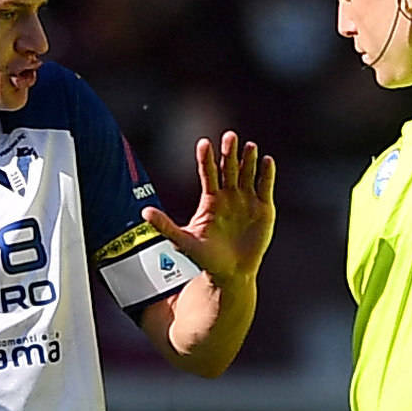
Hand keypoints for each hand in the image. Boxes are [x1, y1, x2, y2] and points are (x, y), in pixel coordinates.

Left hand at [142, 132, 278, 280]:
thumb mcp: (183, 241)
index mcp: (211, 200)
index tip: (204, 143)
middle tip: (229, 136)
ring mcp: (247, 200)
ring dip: (248, 160)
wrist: (231, 274)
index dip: (206, 159)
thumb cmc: (206, 258)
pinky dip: (267, 174)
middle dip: (229, 152)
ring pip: (248, 174)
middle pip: (229, 168)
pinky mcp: (264, 208)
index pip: (208, 173)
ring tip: (248, 145)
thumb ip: (165, 225)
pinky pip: (265, 187)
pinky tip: (266, 160)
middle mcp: (229, 195)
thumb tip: (144, 212)